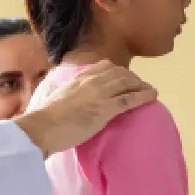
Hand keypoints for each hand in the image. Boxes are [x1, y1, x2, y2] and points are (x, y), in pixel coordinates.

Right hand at [12, 60, 156, 156]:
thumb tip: (69, 100)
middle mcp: (91, 81)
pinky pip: (131, 99)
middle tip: (140, 85)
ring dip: (141, 86)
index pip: (103, 67)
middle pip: (119, 73)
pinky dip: (144, 96)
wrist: (41, 127)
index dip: (117, 71)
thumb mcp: (55, 98)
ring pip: (128, 83)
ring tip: (149, 91)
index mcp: (78, 78)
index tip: (123, 77)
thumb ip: (67, 94)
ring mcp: (100, 93)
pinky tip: (153, 97)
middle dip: (133, 78)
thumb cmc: (43, 119)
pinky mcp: (106, 108)